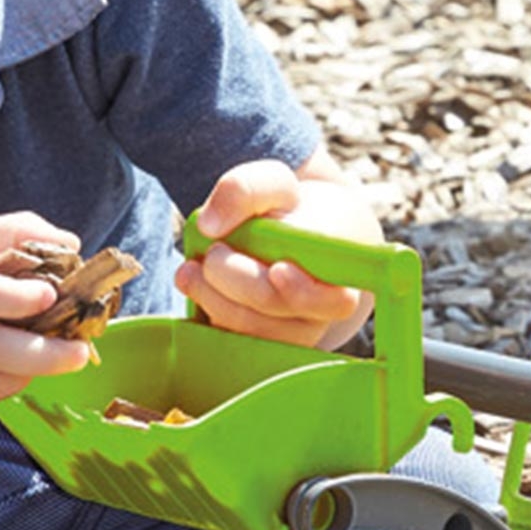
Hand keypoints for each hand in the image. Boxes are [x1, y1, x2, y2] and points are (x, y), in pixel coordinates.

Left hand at [174, 157, 379, 347]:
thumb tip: (209, 225)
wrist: (294, 237)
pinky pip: (228, 339)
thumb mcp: (275, 184)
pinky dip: (204, 310)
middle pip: (272, 305)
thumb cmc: (293, 211)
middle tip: (214, 252)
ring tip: (191, 268)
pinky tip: (196, 286)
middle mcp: (319, 313)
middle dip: (232, 277)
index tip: (278, 268)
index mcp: (339, 275)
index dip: (304, 291)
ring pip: (246, 328)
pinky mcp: (260, 344)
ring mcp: (289, 334)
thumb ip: (246, 189)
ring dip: (209, 296)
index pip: (334, 300)